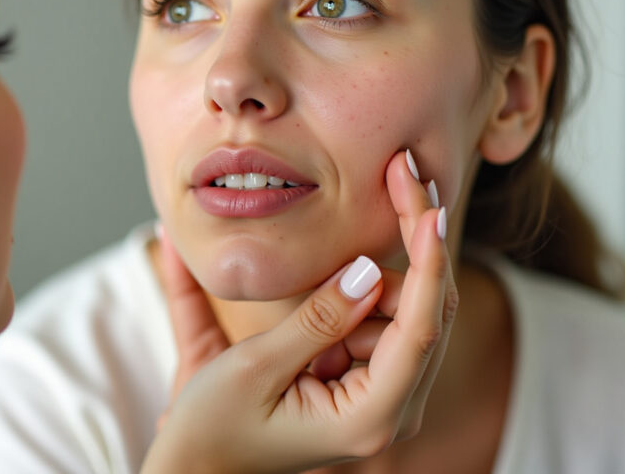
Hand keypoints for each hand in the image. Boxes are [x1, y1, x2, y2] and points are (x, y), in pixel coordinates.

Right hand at [142, 150, 456, 473]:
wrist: (194, 471)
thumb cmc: (212, 429)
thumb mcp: (254, 366)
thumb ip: (318, 318)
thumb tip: (369, 269)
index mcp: (368, 418)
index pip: (419, 326)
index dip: (429, 259)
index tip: (429, 203)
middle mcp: (388, 412)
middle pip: (420, 313)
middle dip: (403, 254)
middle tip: (391, 179)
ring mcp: (377, 400)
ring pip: (396, 315)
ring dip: (359, 287)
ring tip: (298, 311)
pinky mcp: (359, 386)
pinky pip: (368, 326)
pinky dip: (345, 301)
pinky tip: (303, 313)